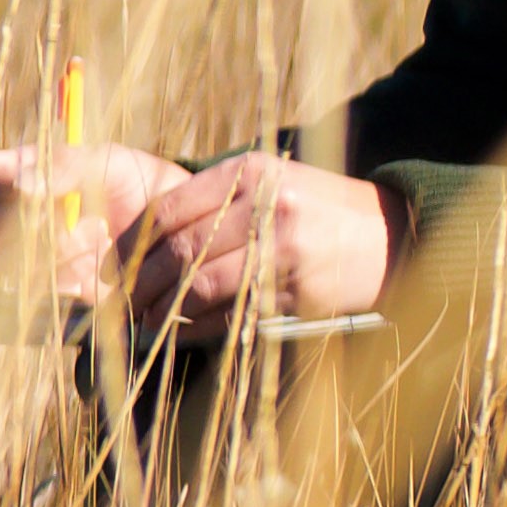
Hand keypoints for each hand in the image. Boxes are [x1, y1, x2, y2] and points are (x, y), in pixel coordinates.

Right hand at [0, 139, 184, 286]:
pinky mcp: (53, 289)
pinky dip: (64, 276)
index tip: (18, 185)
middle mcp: (19, 217)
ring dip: (50, 248)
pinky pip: (36, 290)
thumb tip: (22, 187)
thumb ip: (65, 166)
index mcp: (24, 176)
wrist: (179, 228)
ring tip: (93, 235)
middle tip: (53, 214)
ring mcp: (33, 255)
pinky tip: (94, 261)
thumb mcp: (108, 161)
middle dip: (15, 221)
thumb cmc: (138, 183)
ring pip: (8, 260)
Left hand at [112, 150, 405, 328]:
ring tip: (145, 322)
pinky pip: (231, 314)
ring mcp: (284, 249)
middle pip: (180, 250)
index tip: (114, 265)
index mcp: (252, 172)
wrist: (392, 235)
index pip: (170, 209)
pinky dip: (197, 329)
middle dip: (141, 283)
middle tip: (121, 303)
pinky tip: (181, 333)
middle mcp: (267, 205)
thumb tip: (145, 242)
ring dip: (164, 310)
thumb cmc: (319, 210)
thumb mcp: (272, 185)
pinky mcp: (296, 290)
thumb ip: (216, 203)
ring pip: (200, 286)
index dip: (132, 243)